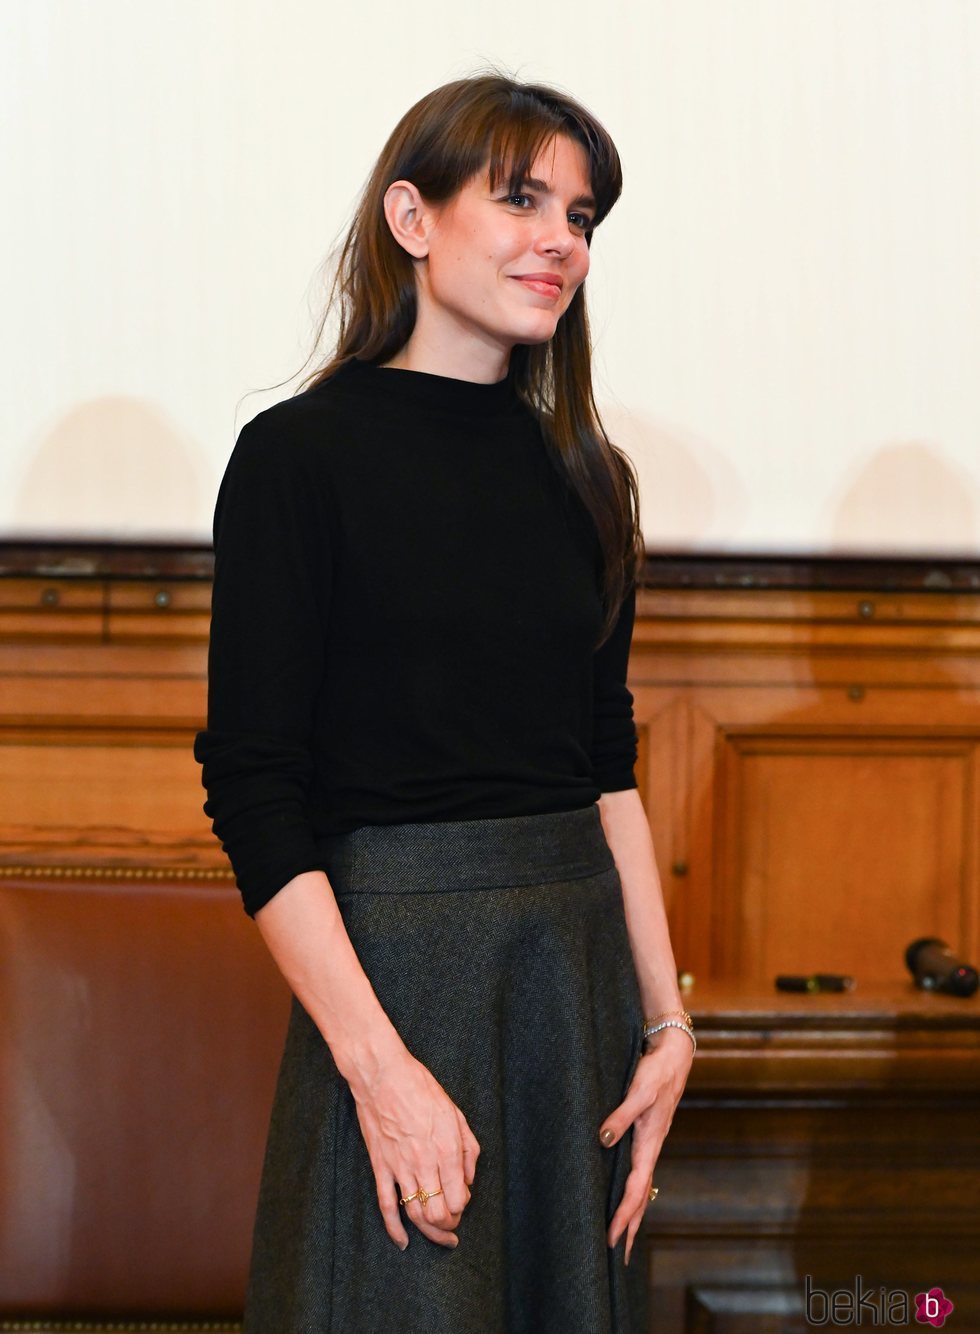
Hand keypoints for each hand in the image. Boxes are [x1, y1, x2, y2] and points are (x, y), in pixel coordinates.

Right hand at [349, 1048, 480, 1250]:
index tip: (461, 1202)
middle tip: (452, 1224)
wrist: (382, 1075)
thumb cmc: (420, 1088)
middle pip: (438, 1214)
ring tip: (439, 1237)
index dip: (462, 1207)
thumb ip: (467, 1148)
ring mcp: (400, 1167)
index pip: (458, 1198)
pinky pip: (386, 1206)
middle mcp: (424, 1163)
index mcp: (446, 1148)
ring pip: (415, 1215)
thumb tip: (468, 1178)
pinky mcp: (380, 1166)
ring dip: (429, 1232)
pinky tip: (404, 1241)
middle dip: (449, 1224)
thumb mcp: (455, 1112)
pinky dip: (395, 1229)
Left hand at [598, 1027, 693, 1264]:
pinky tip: (625, 1191)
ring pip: (640, 1184)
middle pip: (640, 1196)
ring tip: (620, 1232)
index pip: (635, 1189)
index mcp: (650, 1142)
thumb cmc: (657, 1070)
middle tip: (617, 1253)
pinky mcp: (647, 1133)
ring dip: (631, 1210)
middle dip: (629, 1224)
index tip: (611, 1238)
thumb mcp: (639, 1090)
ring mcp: (650, 1142)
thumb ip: (621, 1115)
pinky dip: (633, 1188)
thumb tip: (603, 1140)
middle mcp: (651, 1147)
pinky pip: (639, 1170)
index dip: (622, 1216)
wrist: (675, 1053)